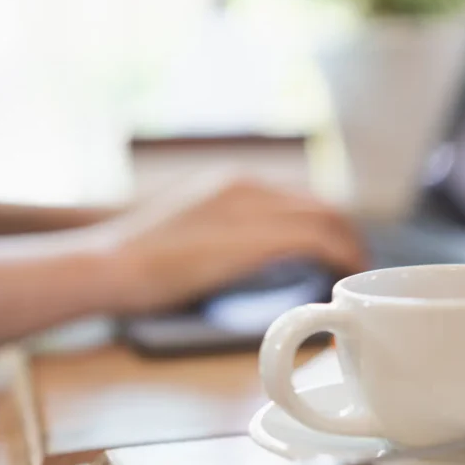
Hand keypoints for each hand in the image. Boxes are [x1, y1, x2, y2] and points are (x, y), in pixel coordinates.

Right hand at [89, 174, 368, 312]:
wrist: (109, 264)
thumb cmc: (135, 262)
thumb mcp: (188, 237)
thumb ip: (223, 241)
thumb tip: (245, 266)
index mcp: (233, 184)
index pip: (300, 200)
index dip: (328, 227)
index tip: (336, 254)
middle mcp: (250, 187)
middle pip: (322, 206)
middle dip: (347, 237)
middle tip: (355, 270)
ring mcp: (253, 208)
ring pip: (327, 219)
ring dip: (350, 248)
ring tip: (356, 277)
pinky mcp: (255, 237)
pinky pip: (318, 241)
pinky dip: (339, 257)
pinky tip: (343, 279)